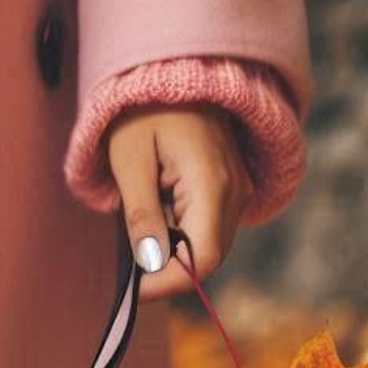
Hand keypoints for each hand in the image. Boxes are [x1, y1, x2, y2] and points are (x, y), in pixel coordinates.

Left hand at [105, 104, 253, 302]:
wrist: (175, 77)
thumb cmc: (143, 114)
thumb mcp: (130, 162)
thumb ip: (141, 214)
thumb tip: (148, 262)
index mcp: (211, 183)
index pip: (203, 258)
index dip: (170, 282)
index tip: (134, 290)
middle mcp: (236, 190)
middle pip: (208, 259)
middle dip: (168, 270)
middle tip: (128, 265)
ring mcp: (239, 190)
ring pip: (209, 248)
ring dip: (173, 253)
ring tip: (140, 231)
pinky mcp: (233, 190)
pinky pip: (209, 230)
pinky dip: (181, 237)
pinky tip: (156, 219)